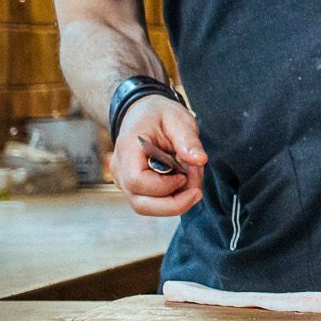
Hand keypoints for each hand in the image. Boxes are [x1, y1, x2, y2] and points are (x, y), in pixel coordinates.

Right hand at [108, 95, 208, 217]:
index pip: (137, 181)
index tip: (185, 173)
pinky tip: (184, 180)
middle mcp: (120, 170)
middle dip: (175, 203)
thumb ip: (188, 140)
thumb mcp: (178, 119)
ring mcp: (124, 182)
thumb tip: (200, 160)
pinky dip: (172, 198)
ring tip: (192, 178)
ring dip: (176, 201)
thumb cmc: (158, 115)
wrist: (142, 113)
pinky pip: (152, 203)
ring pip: (147, 207)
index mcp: (127, 149)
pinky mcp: (134, 189)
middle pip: (141, 204)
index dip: (165, 185)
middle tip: (197, 187)